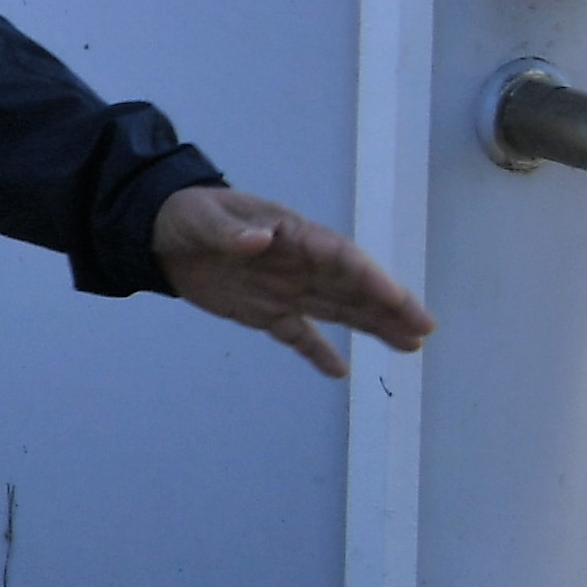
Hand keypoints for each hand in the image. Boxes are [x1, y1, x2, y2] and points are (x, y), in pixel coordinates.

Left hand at [152, 182, 433, 381]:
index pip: (339, 256)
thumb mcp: (202, 218)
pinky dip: (316, 352)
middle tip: (425, 328)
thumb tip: (261, 239)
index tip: (395, 296)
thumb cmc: (188, 215)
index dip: (368, 276)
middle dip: (389, 306)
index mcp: (292, 235)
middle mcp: (300, 264)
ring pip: (338, 310)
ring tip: (411, 345)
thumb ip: (230, 231)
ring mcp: (286, 289)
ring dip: (373, 327)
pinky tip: (339, 371)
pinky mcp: (265, 311)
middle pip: (352, 287)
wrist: (161, 233)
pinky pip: (297, 334)